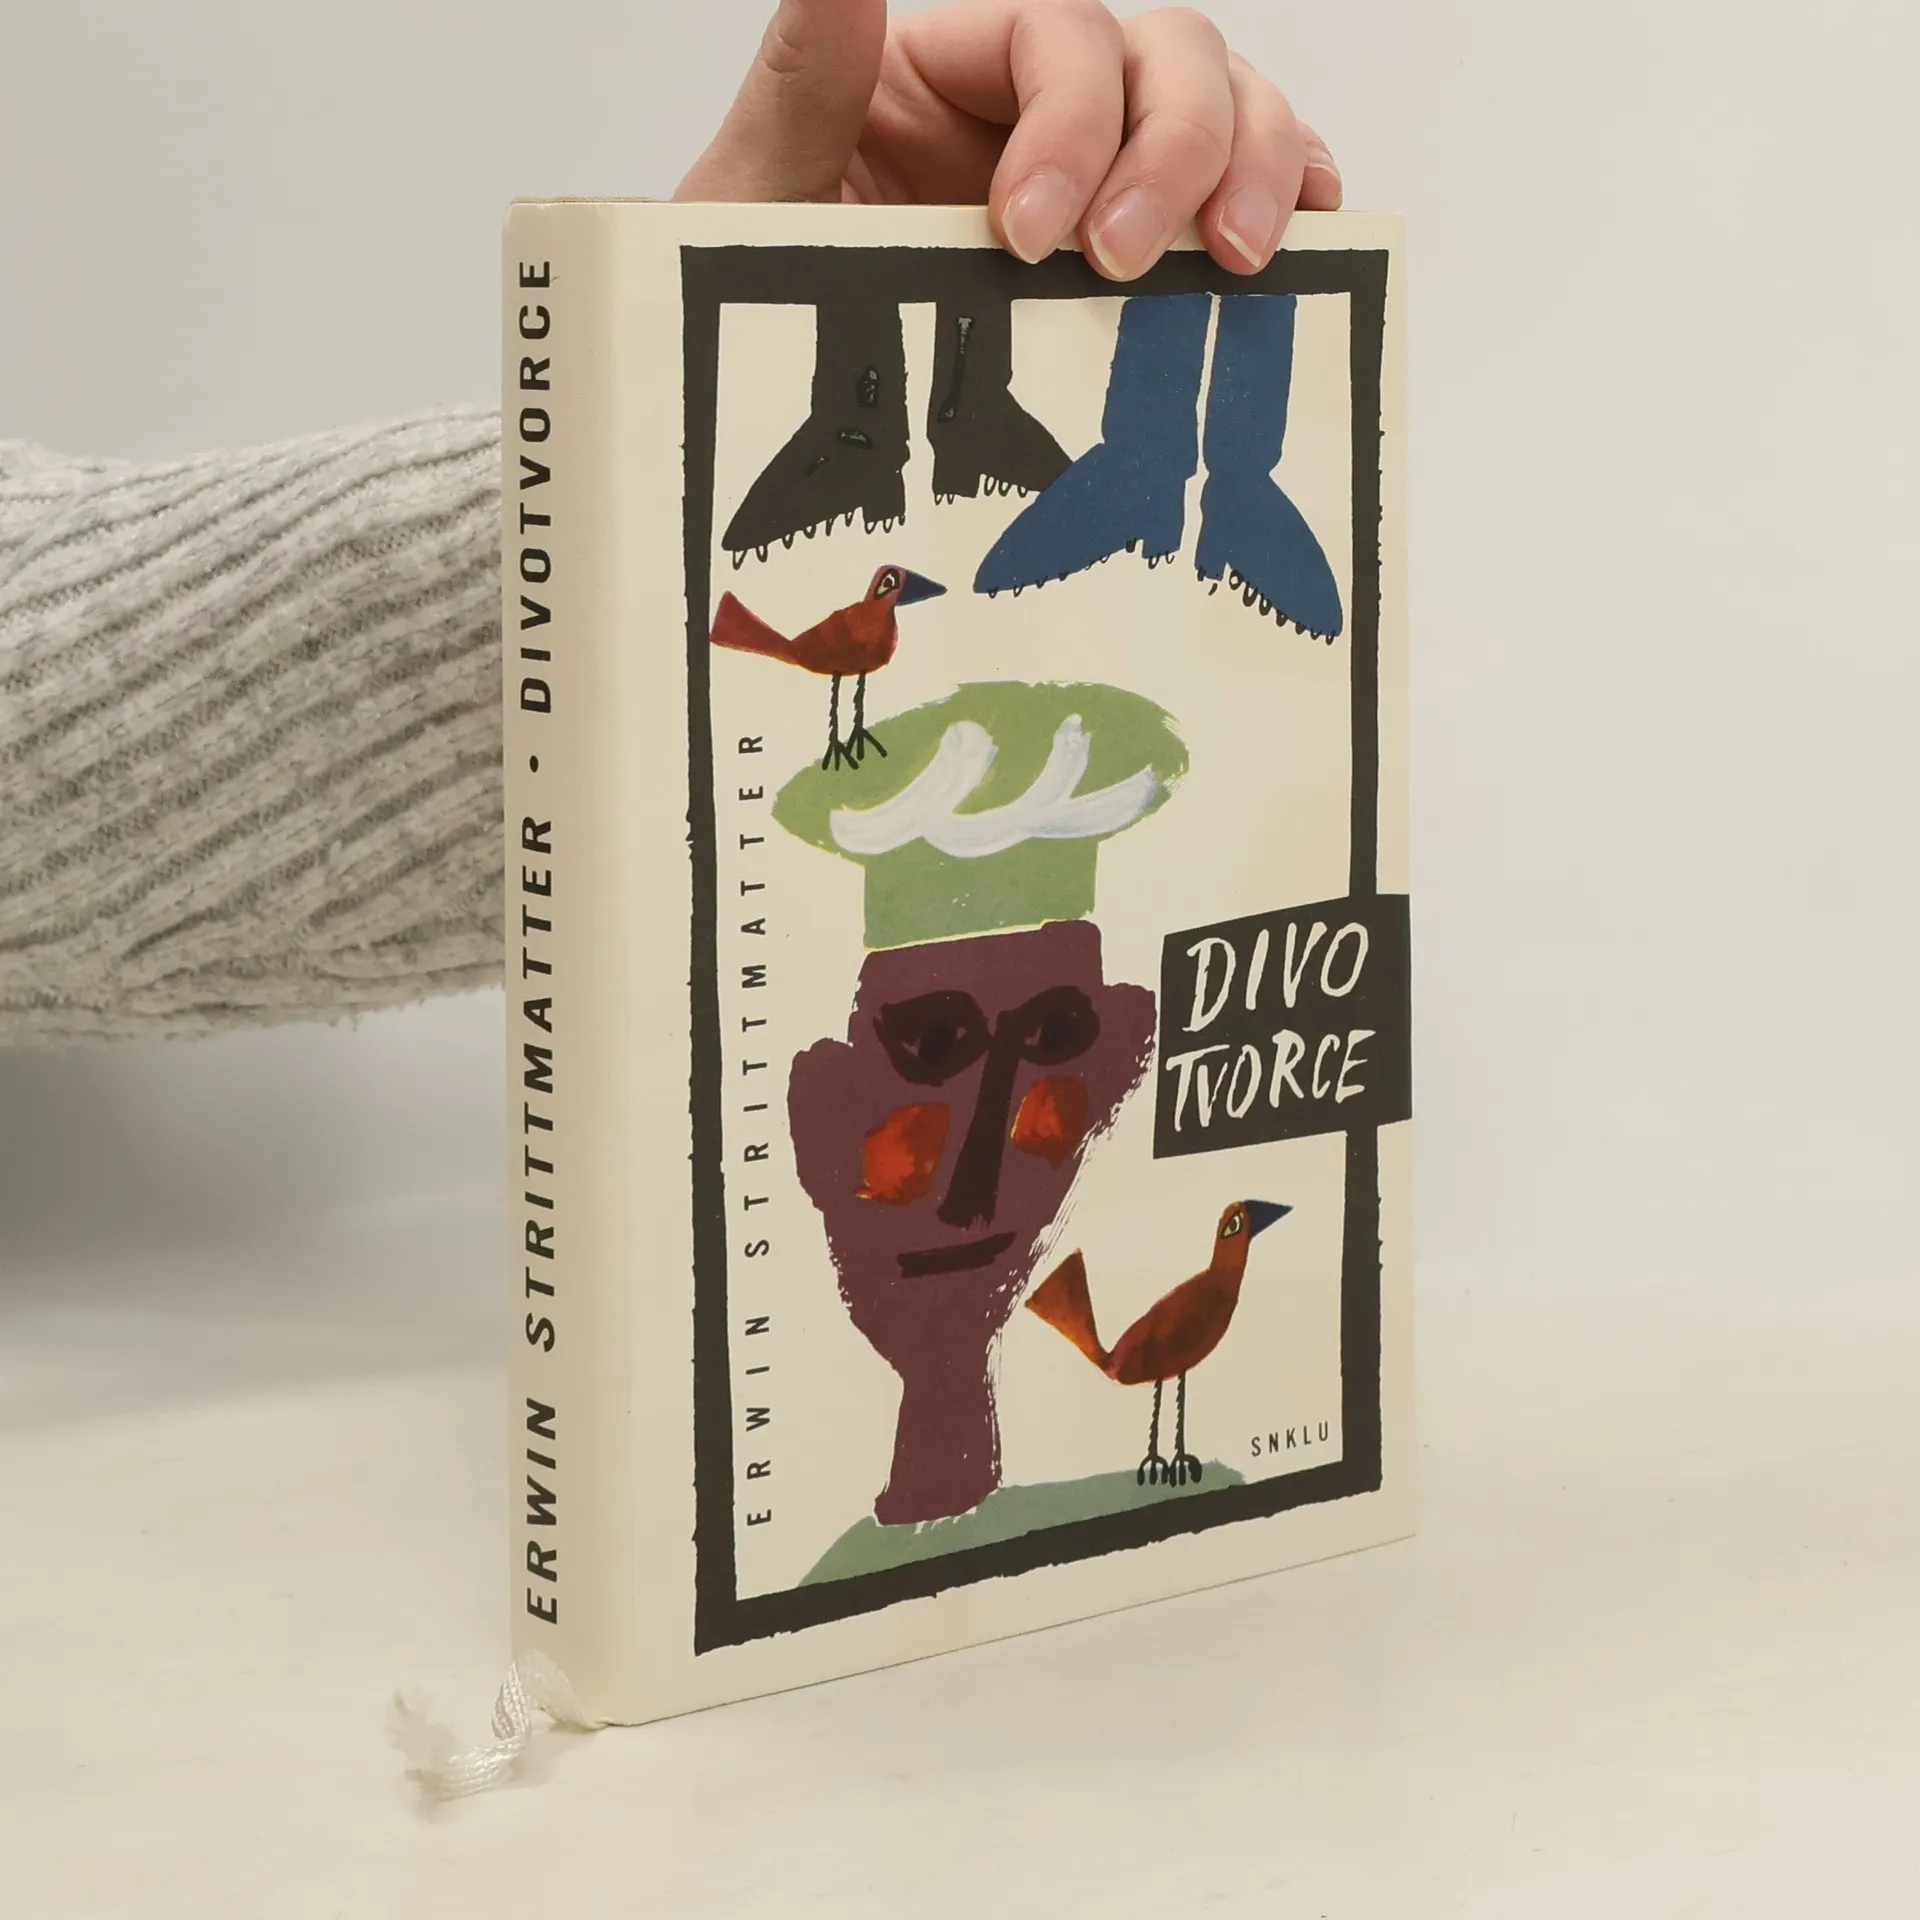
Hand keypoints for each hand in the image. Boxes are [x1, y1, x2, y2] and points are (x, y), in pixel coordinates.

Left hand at [675, 0, 1340, 279]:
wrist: (787, 446)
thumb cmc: (764, 318)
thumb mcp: (757, 202)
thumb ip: (803, 86)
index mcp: (945, 76)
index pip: (1052, 35)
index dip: (1068, 122)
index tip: (1028, 237)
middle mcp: (1036, 108)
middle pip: (1162, 56)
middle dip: (1169, 151)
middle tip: (1123, 263)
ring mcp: (1105, 175)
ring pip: (1223, 105)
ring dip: (1251, 167)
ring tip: (1239, 263)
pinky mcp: (1150, 249)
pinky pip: (1245, 187)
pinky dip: (1291, 195)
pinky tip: (1304, 239)